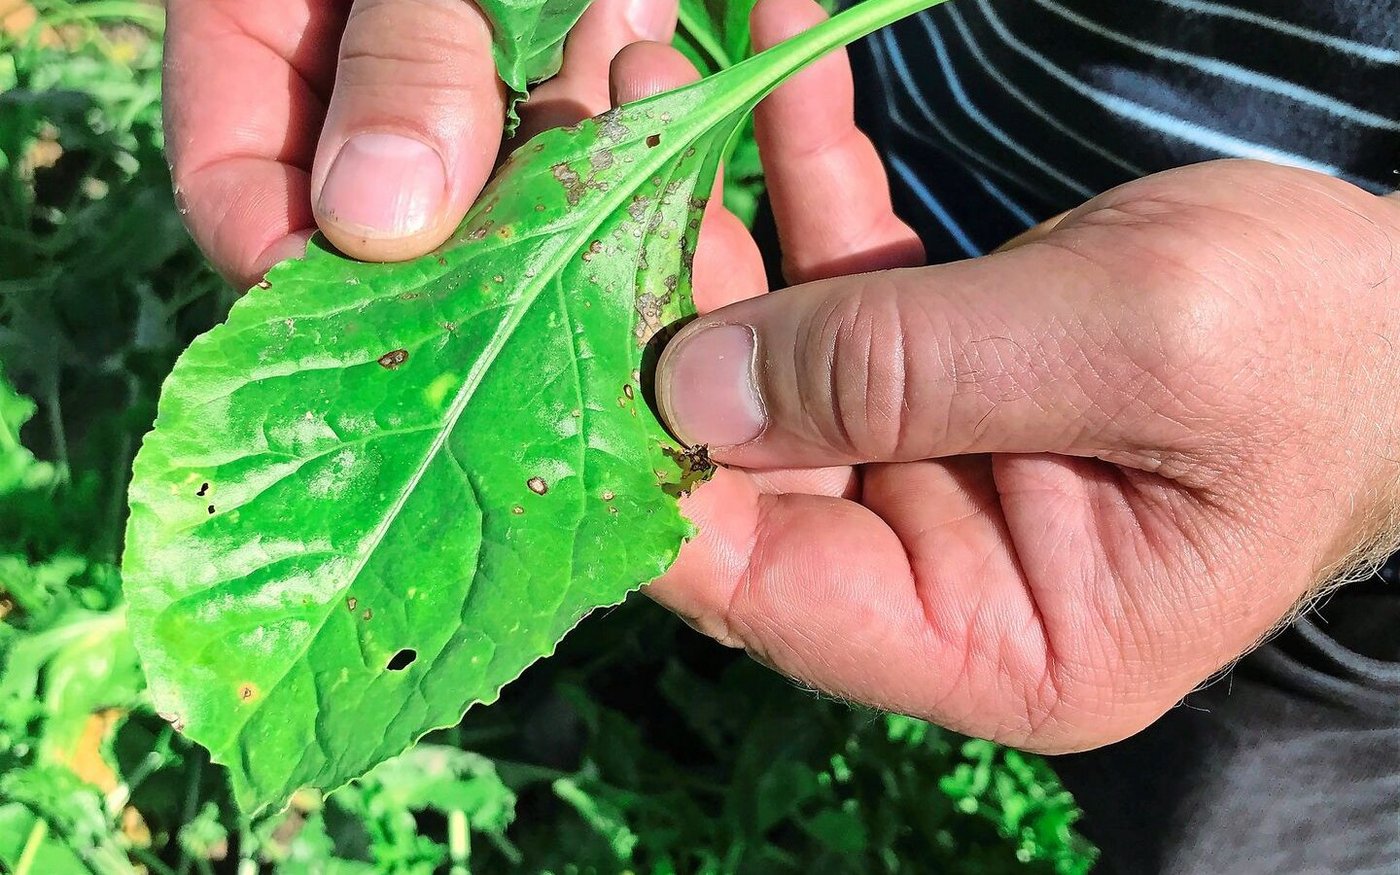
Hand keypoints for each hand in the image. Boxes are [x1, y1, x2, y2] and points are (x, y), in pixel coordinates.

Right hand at [164, 0, 678, 287]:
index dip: (295, 276)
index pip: (235, 193)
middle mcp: (342, 67)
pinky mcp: (546, 56)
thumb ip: (400, 53)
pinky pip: (576, 122)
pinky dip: (617, 119)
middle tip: (537, 327)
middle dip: (457, 260)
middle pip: (377, 216)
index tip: (380, 334)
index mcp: (247, 27)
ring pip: (494, 180)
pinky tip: (656, 83)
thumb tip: (376, 219)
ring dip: (563, 188)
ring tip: (627, 182)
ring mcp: (452, 68)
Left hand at [651, 1, 1399, 752]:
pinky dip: (805, 162)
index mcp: (995, 642)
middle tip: (576, 144)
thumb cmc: (1330, 350)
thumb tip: (684, 388)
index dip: (647, 476)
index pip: (767, 588)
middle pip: (738, 460)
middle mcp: (938, 575)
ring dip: (706, 206)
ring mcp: (925, 470)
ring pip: (768, 351)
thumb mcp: (1132, 346)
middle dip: (653, 298)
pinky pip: (842, 273)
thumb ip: (907, 372)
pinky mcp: (933, 373)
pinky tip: (769, 45)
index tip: (554, 332)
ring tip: (641, 70)